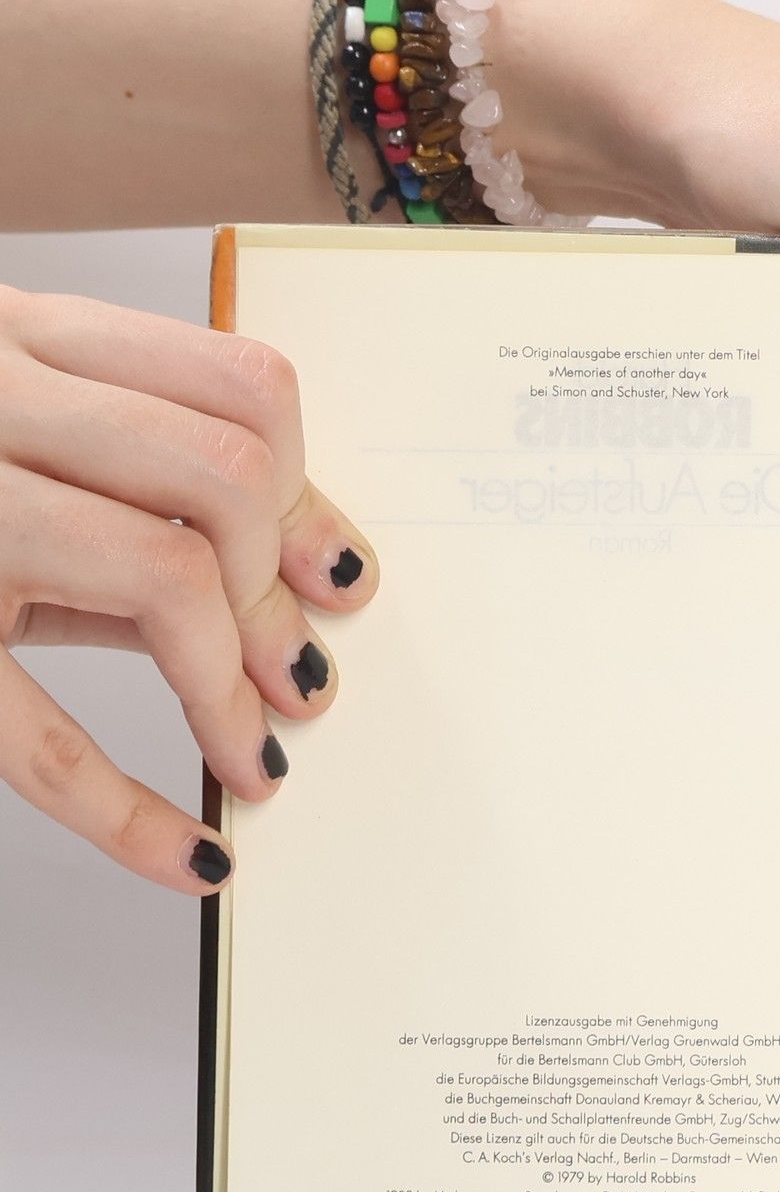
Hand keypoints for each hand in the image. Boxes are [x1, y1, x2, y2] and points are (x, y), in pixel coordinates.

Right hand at [0, 287, 376, 892]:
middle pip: (223, 480)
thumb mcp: (3, 437)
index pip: (240, 388)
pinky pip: (30, 735)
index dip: (309, 495)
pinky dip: (126, 813)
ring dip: (230, 688)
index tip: (335, 578)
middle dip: (278, 595)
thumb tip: (310, 574)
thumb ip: (130, 485)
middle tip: (297, 678)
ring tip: (251, 749)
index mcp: (14, 334)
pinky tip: (187, 857)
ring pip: (163, 577)